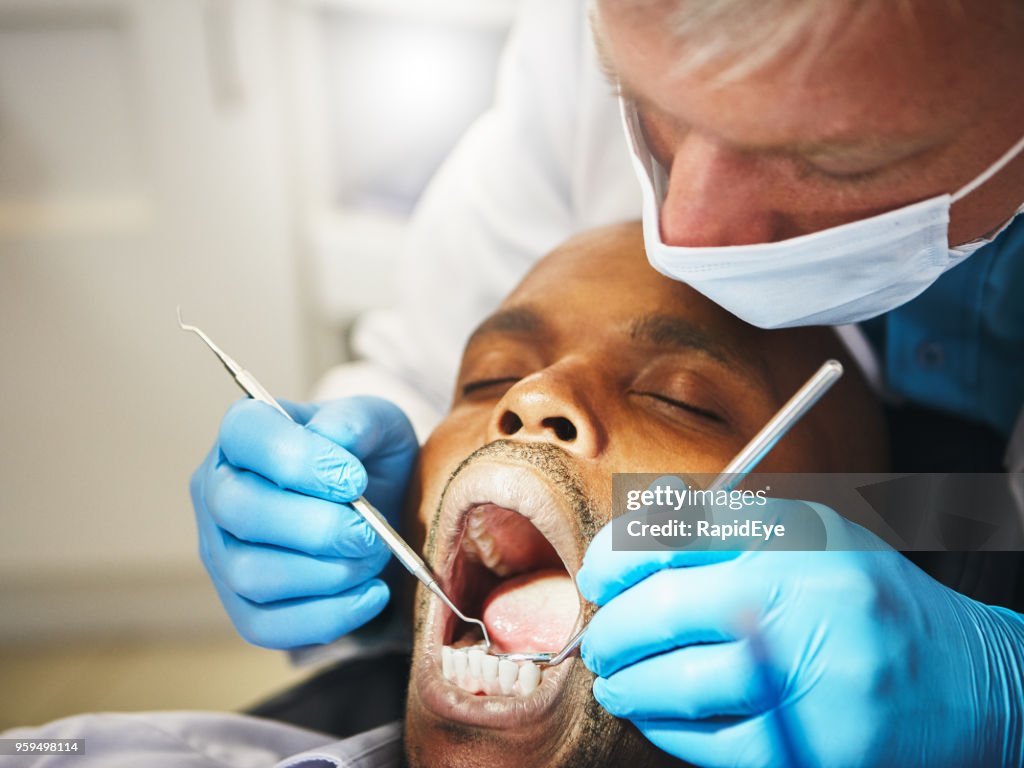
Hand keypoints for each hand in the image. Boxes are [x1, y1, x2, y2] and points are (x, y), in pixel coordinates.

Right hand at [190, 396, 417, 648]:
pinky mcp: (241, 606)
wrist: (383, 510)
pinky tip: (372, 595)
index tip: (354, 480)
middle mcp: (217, 490)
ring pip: (250, 574)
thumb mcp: (378, 424)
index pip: (245, 434)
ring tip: (374, 557)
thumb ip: (357, 420)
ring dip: (327, 573)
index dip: (298, 459)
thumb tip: (333, 437)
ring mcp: (222, 552)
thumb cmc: (368, 459)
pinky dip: (327, 617)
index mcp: (244, 433)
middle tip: (371, 532)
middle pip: (239, 510)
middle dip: (316, 528)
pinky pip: (266, 627)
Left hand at [576, 498, 1023, 766]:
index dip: (613, 559)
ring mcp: (809, 685)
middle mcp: (804, 607)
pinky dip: (664, 730)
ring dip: (627, 684)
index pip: (671, 539)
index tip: (597, 578)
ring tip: (615, 680)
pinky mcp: (811, 752)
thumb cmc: (871, 601)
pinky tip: (653, 715)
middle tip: (596, 639)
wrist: (968, 685)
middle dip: (610, 629)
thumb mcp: (812, 537)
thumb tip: (637, 522)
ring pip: (677, 686)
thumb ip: (724, 525)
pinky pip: (709, 745)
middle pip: (662, 612)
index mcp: (796, 544)